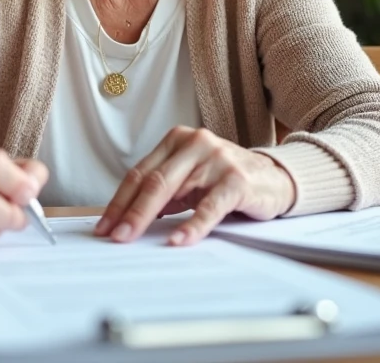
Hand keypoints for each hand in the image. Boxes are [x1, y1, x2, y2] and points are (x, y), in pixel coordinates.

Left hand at [95, 127, 295, 245]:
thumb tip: (127, 217)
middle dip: (128, 211)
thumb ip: (164, 190)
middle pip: (153, 181)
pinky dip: (192, 225)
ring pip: (174, 191)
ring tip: (133, 238)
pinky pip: (209, 206)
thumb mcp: (191, 179)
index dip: (119, 201)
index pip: (140, 173)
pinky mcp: (237, 180)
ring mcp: (216, 159)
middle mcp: (195, 143)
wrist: (275, 177)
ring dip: (149, 218)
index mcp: (178, 140)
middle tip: (113, 235)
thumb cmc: (226, 180)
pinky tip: (179, 240)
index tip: (104, 225)